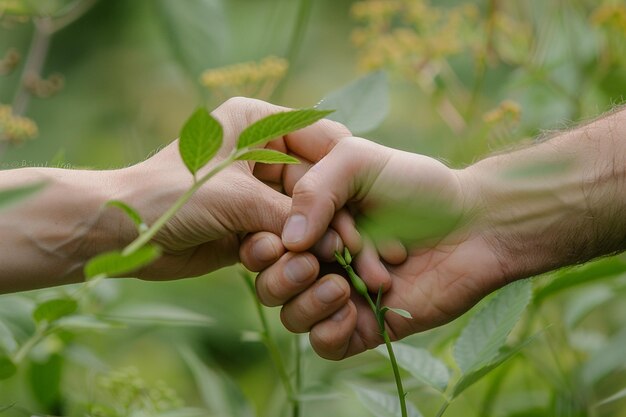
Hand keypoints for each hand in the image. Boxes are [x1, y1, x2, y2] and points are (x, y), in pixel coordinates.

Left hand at [115, 97, 350, 279]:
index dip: (341, 176)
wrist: (123, 232)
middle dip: (326, 217)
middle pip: (313, 184)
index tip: (362, 207)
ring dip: (305, 241)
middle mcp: (261, 153)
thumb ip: (290, 217)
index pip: (319, 141)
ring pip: (300, 215)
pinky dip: (286, 256)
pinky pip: (281, 239)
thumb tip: (336, 244)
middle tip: (347, 249)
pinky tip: (291, 269)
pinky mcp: (249, 224)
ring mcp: (255, 191)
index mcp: (258, 123)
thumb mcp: (239, 198)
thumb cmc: (173, 196)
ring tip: (318, 262)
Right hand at [240, 137, 505, 359]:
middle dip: (284, 276)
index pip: (264, 244)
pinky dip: (328, 332)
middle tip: (318, 262)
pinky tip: (352, 311)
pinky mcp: (366, 325)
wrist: (475, 223)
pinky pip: (326, 345)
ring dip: (309, 303)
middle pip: (270, 284)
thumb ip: (316, 188)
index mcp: (313, 224)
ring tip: (345, 285)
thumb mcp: (360, 161)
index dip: (267, 245)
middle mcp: (321, 260)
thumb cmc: (419, 185)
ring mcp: (342, 294)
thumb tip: (286, 240)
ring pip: (292, 317)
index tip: (295, 236)